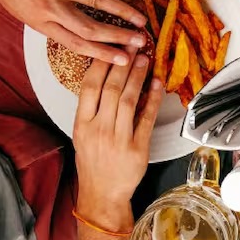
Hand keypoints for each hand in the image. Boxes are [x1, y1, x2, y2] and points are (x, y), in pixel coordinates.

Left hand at [0, 0, 146, 64]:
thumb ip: (48, 18)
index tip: (123, 60)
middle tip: (140, 41)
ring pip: (94, 0)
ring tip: (141, 17)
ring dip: (121, 10)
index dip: (102, 54)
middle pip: (90, 28)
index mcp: (42, 23)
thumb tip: (73, 26)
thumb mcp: (23, 10)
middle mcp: (49, 7)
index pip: (77, 44)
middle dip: (118, 37)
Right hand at [73, 50, 163, 229]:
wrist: (102, 194)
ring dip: (138, 76)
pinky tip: (158, 84)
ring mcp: (119, 138)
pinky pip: (147, 118)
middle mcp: (99, 129)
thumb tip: (107, 77)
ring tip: (144, 59)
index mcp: (82, 124)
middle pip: (111, 89)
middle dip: (123, 64)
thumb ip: (92, 108)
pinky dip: (153, 99)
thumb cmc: (93, 161)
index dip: (101, 64)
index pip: (89, 87)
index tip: (110, 47)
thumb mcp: (83, 134)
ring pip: (129, 100)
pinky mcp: (138, 148)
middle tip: (132, 45)